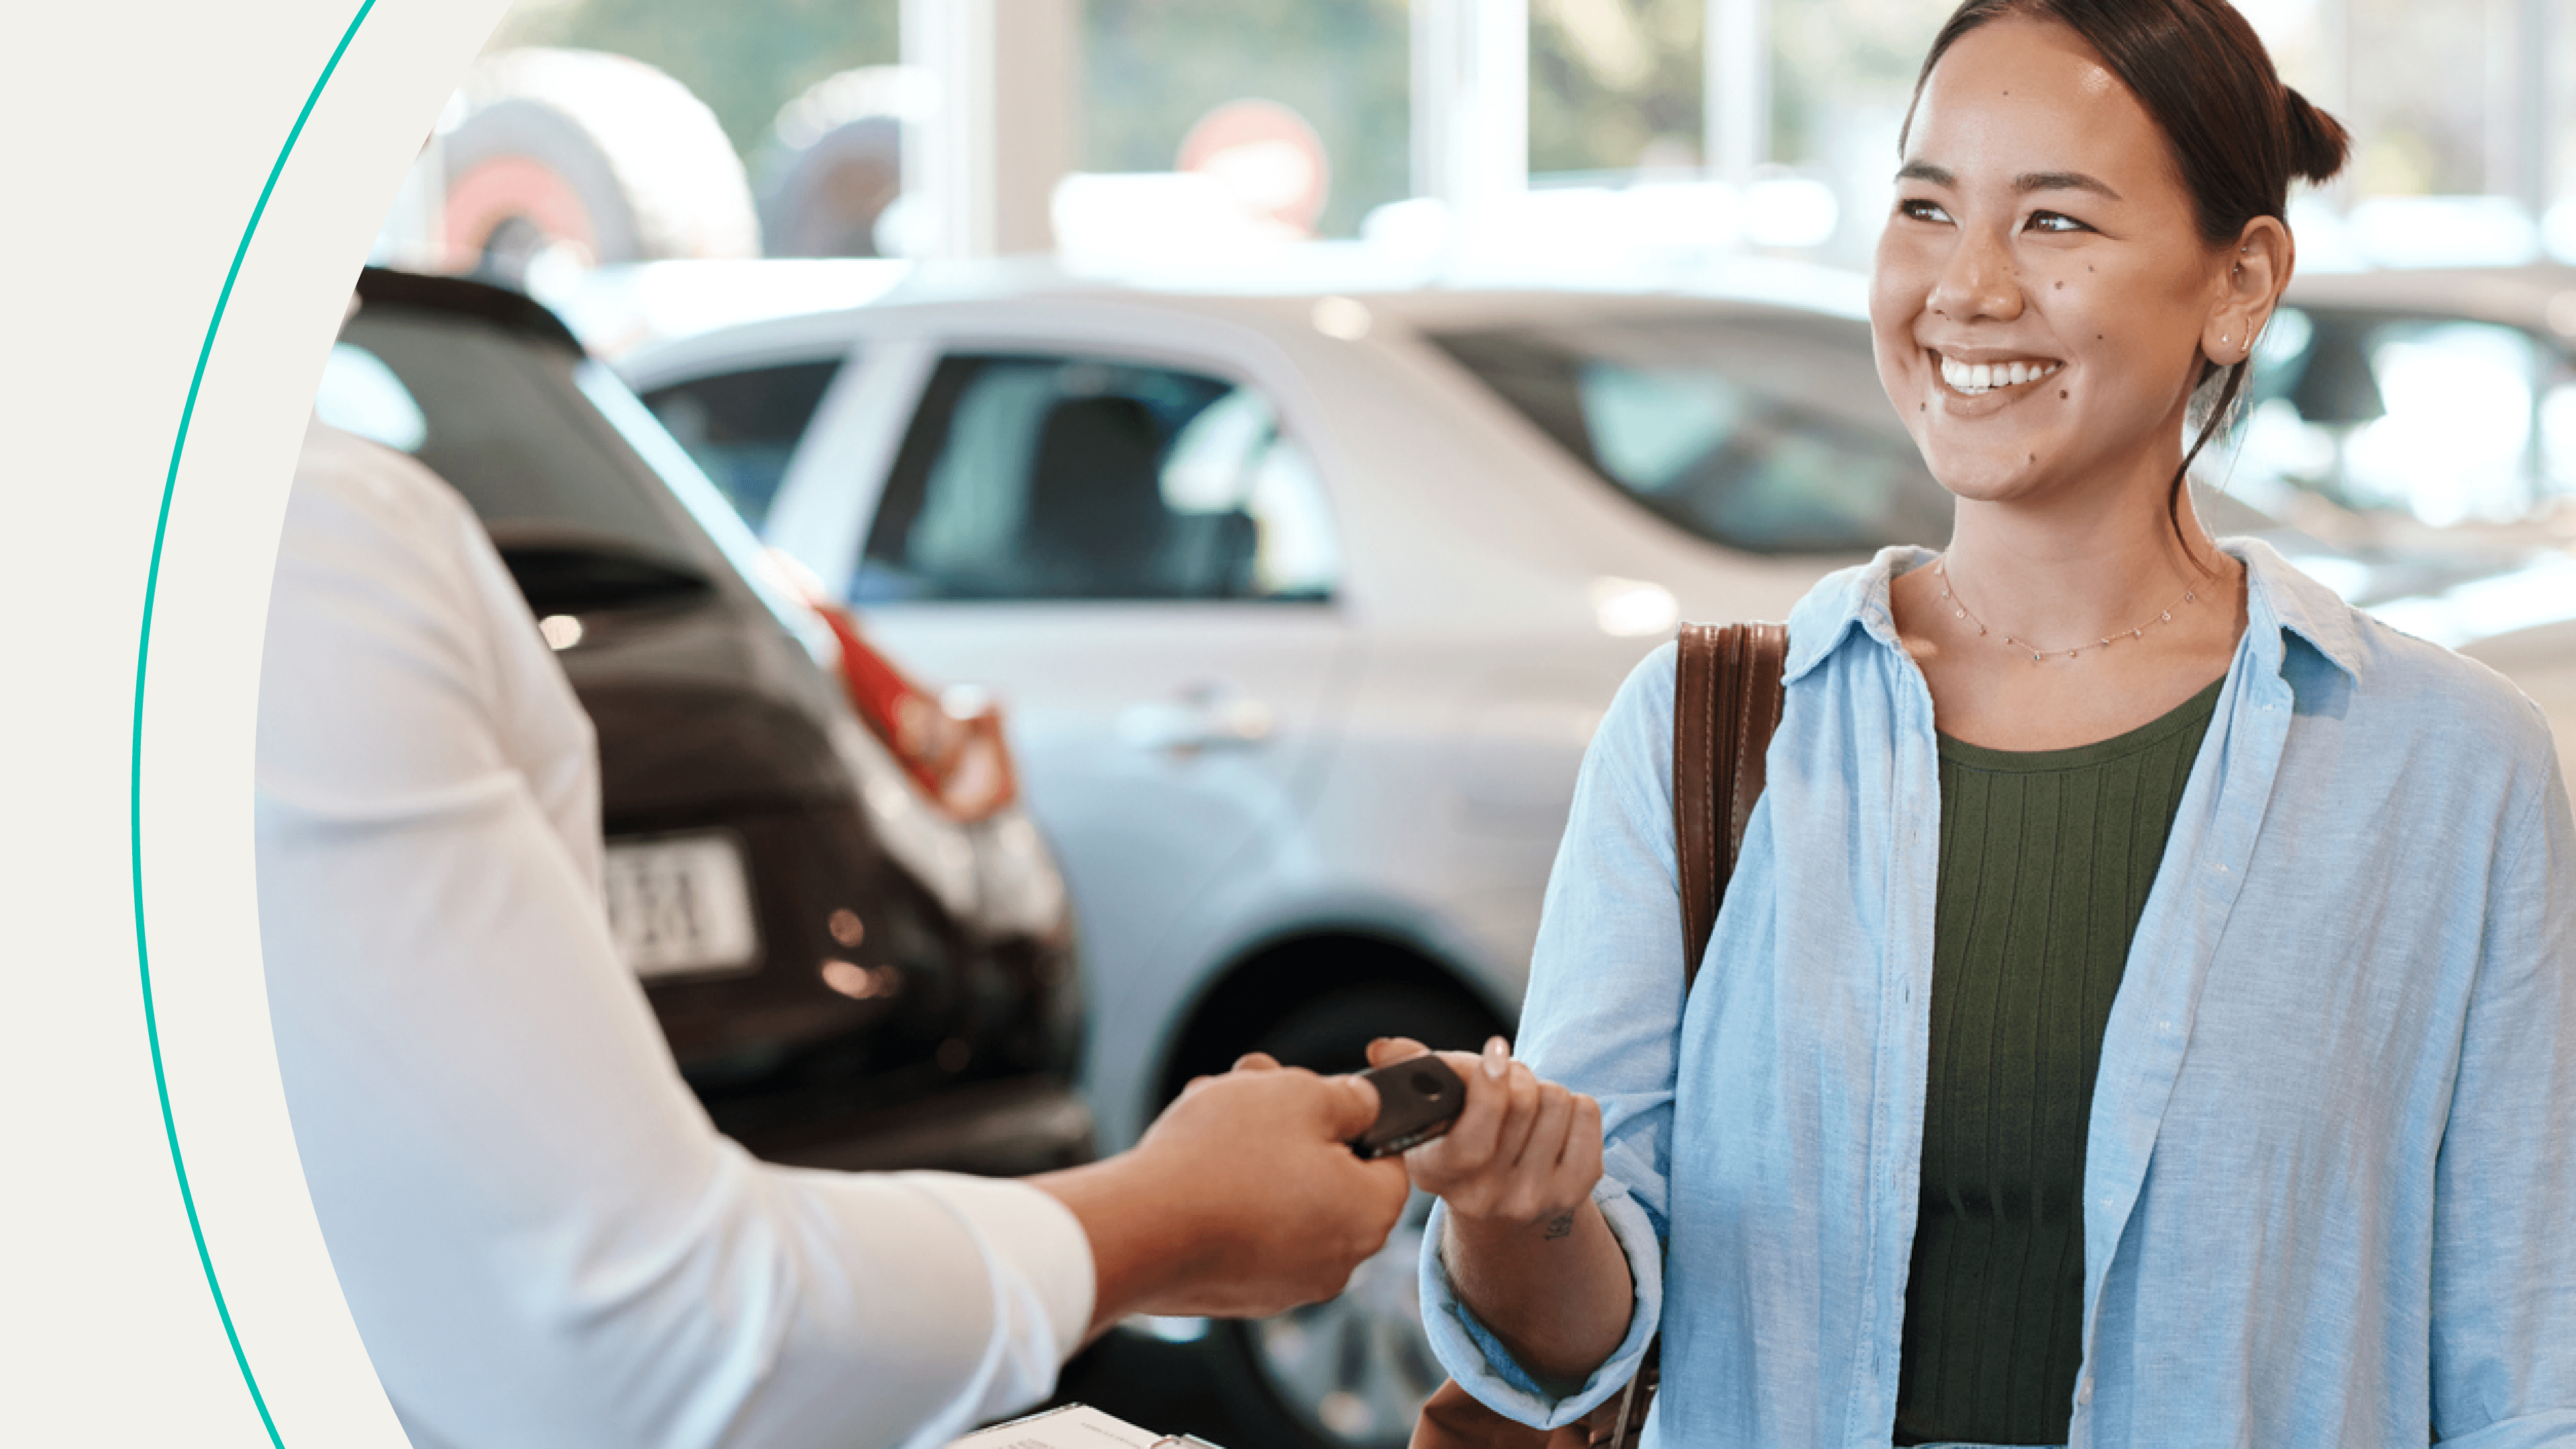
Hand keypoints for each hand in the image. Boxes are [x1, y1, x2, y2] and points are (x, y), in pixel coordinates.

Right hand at [1037, 1054, 1411, 1329]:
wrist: (1139, 1227)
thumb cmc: (1225, 1158)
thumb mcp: (1300, 1094)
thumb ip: (1348, 1098)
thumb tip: (1361, 1106)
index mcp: (1369, 1216)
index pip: (1387, 1161)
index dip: (1354, 1120)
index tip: (1316, 1098)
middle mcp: (1336, 1262)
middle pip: (1327, 1176)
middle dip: (1290, 1128)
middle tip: (1254, 1091)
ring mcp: (1283, 1284)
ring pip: (1280, 1199)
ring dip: (1252, 1152)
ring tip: (1210, 1115)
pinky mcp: (1235, 1293)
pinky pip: (1245, 1231)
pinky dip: (1226, 1195)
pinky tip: (1192, 1162)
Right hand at [1370, 1037, 1626, 1387]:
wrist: (1504, 1199)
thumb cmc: (1463, 1135)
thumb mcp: (1431, 1108)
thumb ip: (1409, 1070)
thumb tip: (1383, 1048)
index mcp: (1437, 1174)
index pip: (1473, 1140)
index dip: (1489, 1087)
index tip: (1495, 1051)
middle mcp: (1484, 1199)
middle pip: (1523, 1100)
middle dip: (1517, 1076)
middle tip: (1507, 1083)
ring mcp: (1532, 1201)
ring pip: (1558, 1100)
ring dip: (1544, 1091)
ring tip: (1528, 1109)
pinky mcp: (1574, 1192)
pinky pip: (1588, 1113)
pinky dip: (1575, 1106)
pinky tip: (1553, 1124)